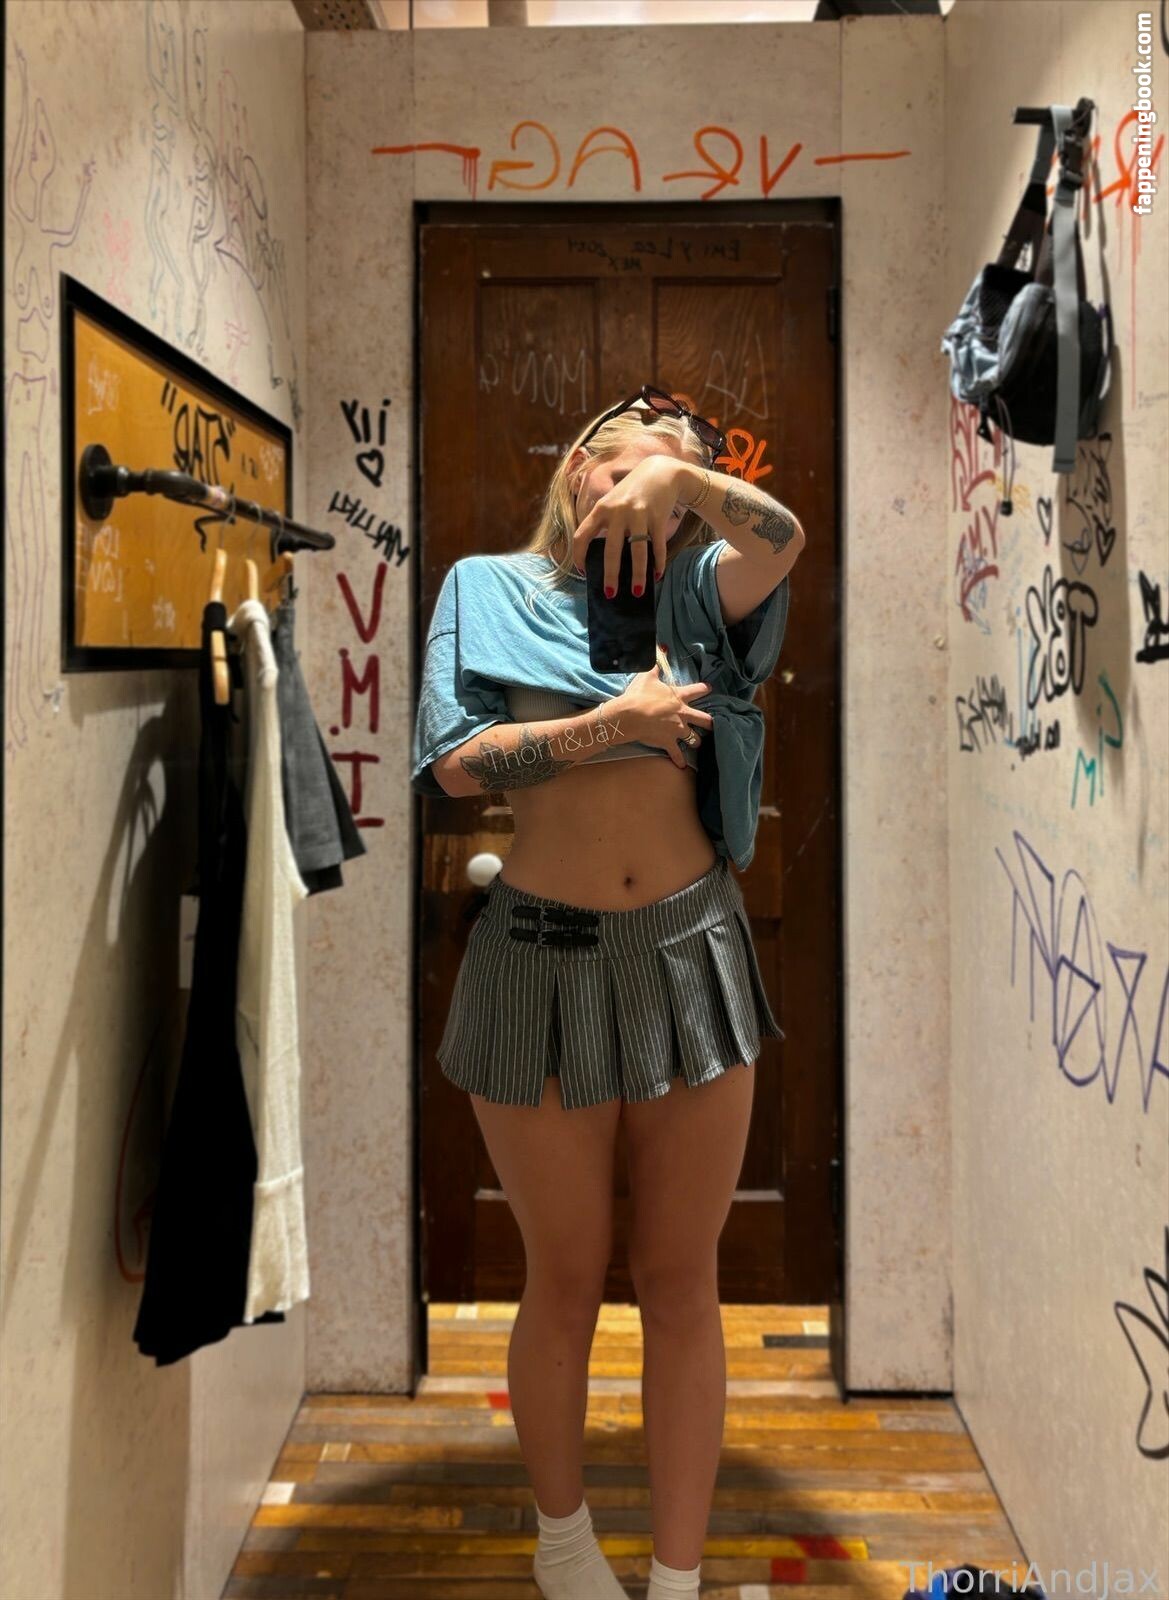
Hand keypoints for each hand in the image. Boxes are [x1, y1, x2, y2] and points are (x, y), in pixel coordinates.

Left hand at [572, 456, 689, 595]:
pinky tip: (657, 575)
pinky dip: (658, 563)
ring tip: (637, 593)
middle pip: (611, 550)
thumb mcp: (612, 501)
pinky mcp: (658, 518)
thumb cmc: (632, 491)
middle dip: (610, 575)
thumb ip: (603, 522)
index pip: (582, 536)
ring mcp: (639, 515)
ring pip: (637, 552)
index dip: (578, 556)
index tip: (582, 572)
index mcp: (601, 509)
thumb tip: (600, 556)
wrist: (661, 472)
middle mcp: (618, 512)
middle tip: (610, 594)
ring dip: (637, 575)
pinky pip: (657, 546)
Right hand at [611, 663, 712, 769]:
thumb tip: (662, 647)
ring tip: (697, 743)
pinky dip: (679, 760)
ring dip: (696, 741)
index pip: (697, 690)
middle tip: (713, 723)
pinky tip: (682, 766)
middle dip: (710, 722)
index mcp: (679, 697)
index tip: (709, 688)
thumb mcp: (647, 675)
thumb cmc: (639, 694)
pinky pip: (677, 754)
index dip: (704, 688)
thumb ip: (657, 663)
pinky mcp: (669, 742)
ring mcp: (677, 730)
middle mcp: (683, 715)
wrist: (630, 715)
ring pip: (694, 739)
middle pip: (704, 719)